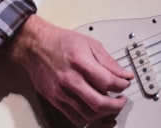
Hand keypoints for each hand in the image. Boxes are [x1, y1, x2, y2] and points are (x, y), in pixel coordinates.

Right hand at [5, 14, 133, 124]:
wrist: (35, 46)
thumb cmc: (61, 42)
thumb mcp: (90, 44)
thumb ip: (109, 61)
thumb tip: (124, 74)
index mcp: (80, 62)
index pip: (108, 82)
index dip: (121, 86)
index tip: (125, 84)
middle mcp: (70, 79)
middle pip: (99, 103)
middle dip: (116, 105)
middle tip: (121, 100)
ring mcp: (61, 92)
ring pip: (88, 114)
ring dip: (104, 114)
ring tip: (110, 106)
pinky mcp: (54, 99)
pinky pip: (74, 117)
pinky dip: (88, 118)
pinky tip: (94, 111)